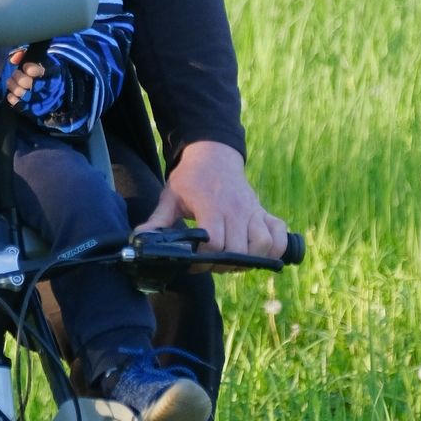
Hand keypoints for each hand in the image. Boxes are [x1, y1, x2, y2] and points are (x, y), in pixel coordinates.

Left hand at [5, 45, 47, 106]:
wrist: (52, 89)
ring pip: (22, 94)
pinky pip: (20, 106)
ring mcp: (41, 100)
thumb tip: (13, 59)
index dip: (29, 68)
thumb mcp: (37, 59)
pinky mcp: (34, 109)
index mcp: (51, 73)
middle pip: (27, 82)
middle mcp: (47, 87)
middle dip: (18, 77)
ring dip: (13, 87)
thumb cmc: (41, 71)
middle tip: (16, 74)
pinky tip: (11, 94)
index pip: (38, 71)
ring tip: (11, 82)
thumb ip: (24, 54)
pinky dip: (13, 99)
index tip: (25, 66)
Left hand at [135, 138, 289, 258]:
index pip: (216, 244)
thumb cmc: (190, 178)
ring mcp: (254, 211)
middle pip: (239, 250)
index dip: (205, 259)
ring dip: (250, 259)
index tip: (194, 262)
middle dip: (224, 264)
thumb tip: (140, 240)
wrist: (213, 155)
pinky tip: (259, 252)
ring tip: (233, 259)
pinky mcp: (264, 212)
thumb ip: (158, 221)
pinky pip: (280, 234)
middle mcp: (237, 209)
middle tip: (212, 262)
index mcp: (212, 206)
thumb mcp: (170, 197)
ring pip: (263, 244)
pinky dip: (276, 247)